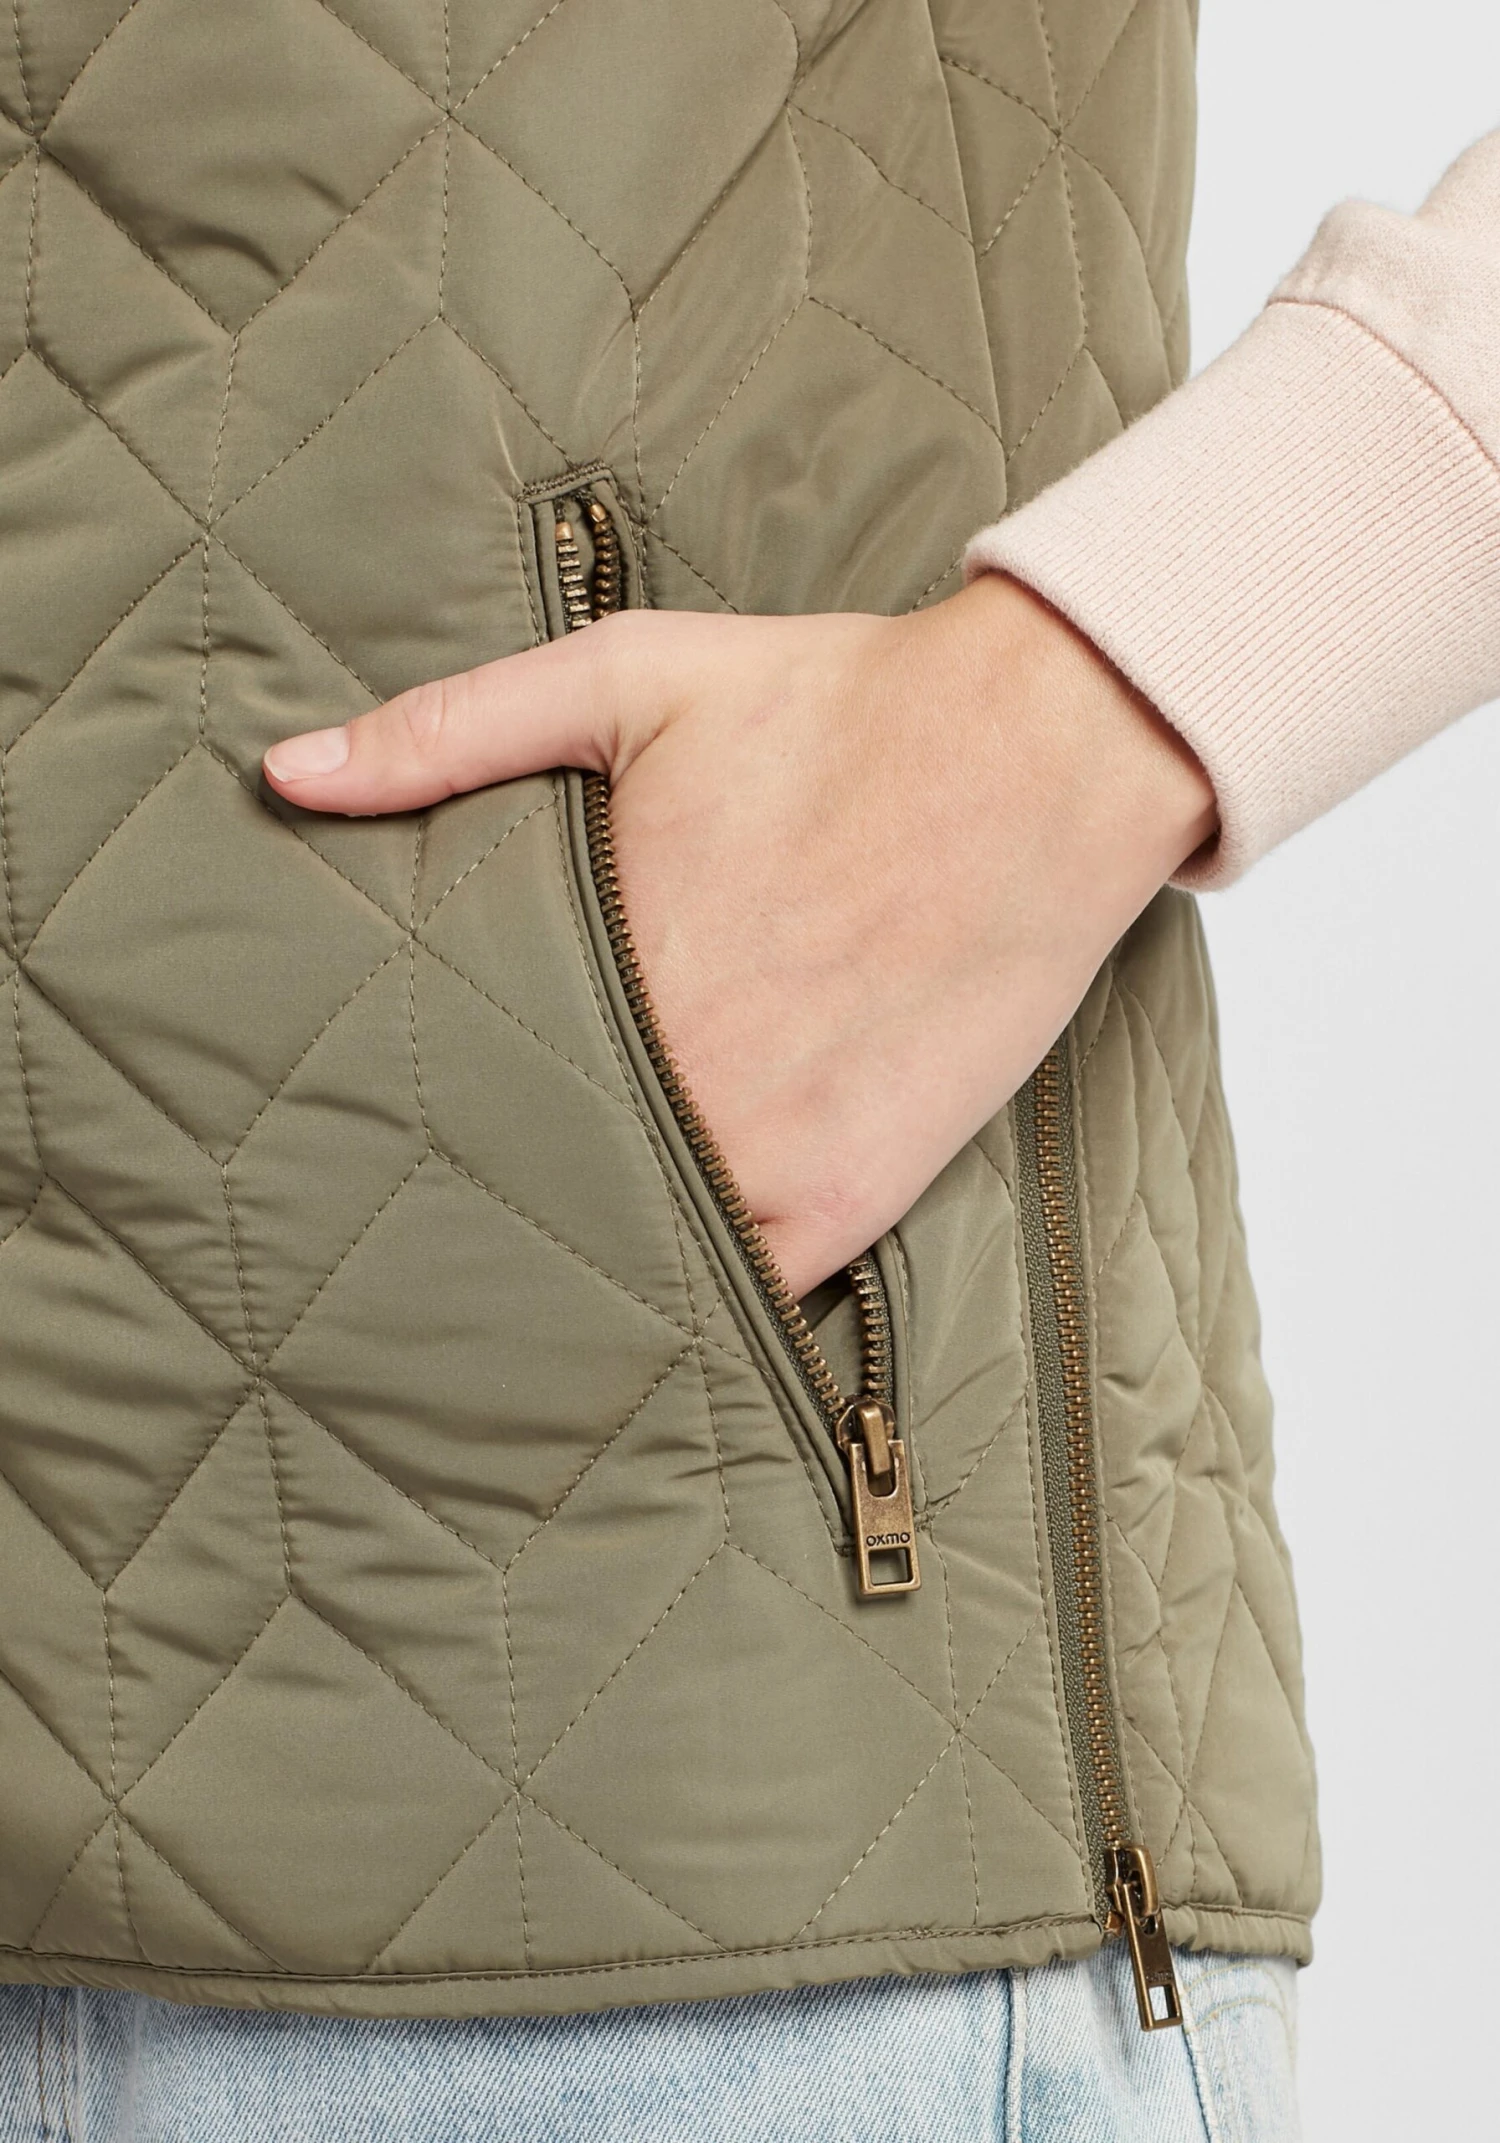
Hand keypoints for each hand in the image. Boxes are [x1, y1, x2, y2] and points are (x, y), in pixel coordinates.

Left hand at [262, 577, 1214, 1296]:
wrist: (1043, 751)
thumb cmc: (841, 708)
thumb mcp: (629, 681)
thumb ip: (449, 732)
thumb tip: (285, 774)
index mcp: (607, 968)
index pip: (459, 1090)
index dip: (408, 1124)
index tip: (361, 1145)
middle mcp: (681, 1080)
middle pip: (537, 1185)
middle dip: (480, 1203)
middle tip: (411, 1237)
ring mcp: (773, 1151)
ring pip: (634, 1255)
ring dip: (580, 1264)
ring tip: (500, 1302)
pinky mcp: (856, 1192)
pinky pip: (750, 1292)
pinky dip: (700, 1299)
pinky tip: (643, 1322)